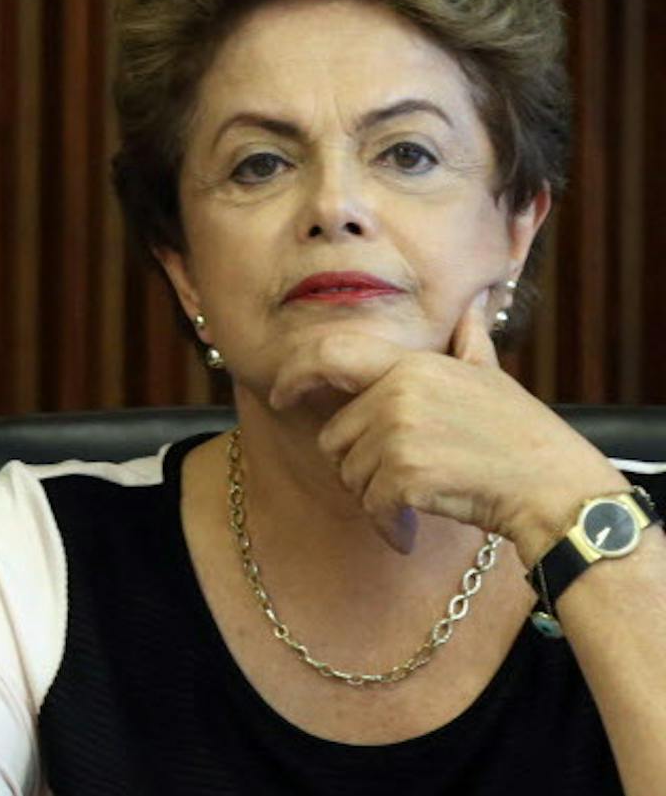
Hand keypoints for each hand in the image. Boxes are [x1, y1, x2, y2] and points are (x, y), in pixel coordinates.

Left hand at [266, 290, 620, 559]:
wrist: (554, 488)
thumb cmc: (522, 437)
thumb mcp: (492, 376)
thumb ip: (469, 341)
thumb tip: (476, 304)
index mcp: (413, 365)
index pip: (330, 354)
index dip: (295, 374)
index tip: (280, 392)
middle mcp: (398, 393)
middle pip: (336, 436)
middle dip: (359, 464)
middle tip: (404, 477)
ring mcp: (399, 433)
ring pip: (350, 474)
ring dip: (377, 495)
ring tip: (422, 496)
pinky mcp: (404, 474)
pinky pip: (371, 506)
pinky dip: (387, 524)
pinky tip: (410, 529)